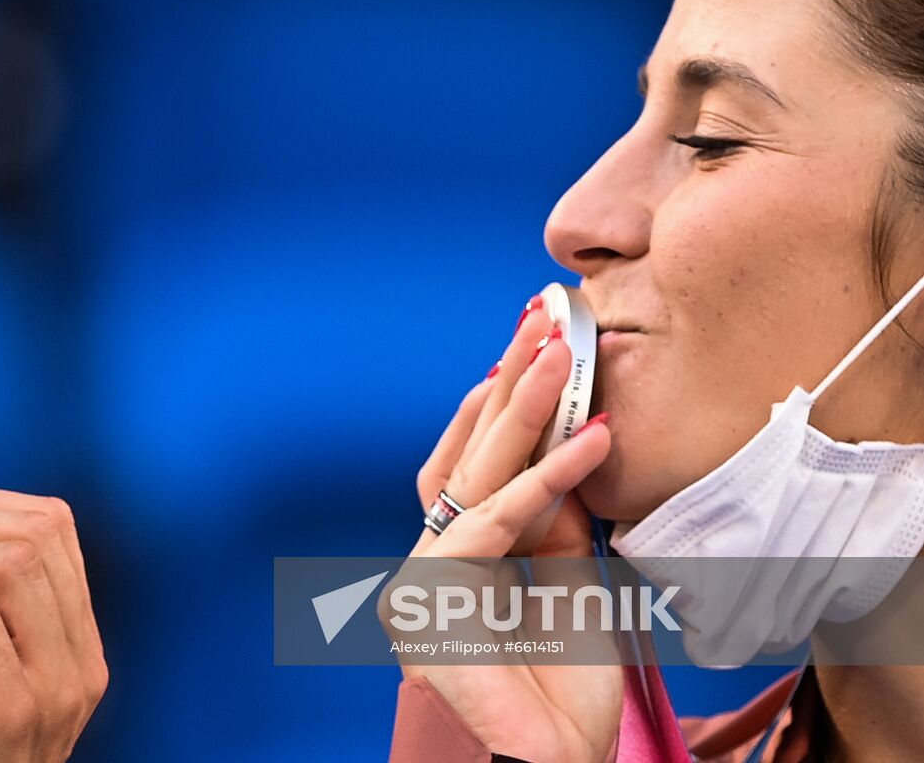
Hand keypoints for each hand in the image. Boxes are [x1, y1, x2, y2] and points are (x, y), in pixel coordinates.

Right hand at [380, 302, 620, 762]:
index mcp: (459, 560)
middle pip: (465, 454)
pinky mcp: (433, 601)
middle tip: (540, 319)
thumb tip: (566, 452)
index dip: (504, 404)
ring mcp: (425, 581)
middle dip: (508, 384)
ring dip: (524, 410)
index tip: (538, 345)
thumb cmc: (563, 696)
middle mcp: (432, 563)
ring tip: (563, 354)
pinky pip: (496, 524)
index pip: (474, 465)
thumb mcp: (569, 585)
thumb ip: (554, 521)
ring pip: (474, 475)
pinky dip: (548, 479)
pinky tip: (591, 438)